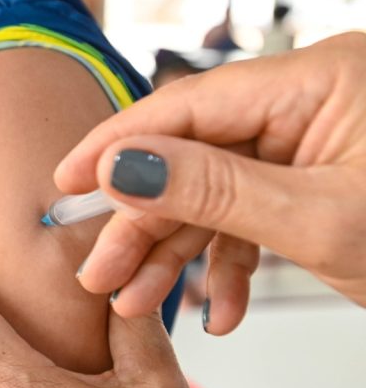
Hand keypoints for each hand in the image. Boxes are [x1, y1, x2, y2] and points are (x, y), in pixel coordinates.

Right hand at [56, 33, 365, 332]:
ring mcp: (314, 142)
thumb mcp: (321, 221)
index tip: (66, 180)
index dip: (118, 144)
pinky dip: (229, 263)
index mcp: (319, 80)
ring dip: (177, 252)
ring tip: (139, 301)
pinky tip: (217, 308)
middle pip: (194, 153)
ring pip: (217, 190)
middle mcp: (310, 102)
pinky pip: (253, 213)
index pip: (190, 103)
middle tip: (101, 270)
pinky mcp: (319, 181)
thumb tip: (123, 164)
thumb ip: (213, 189)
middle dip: (144, 220)